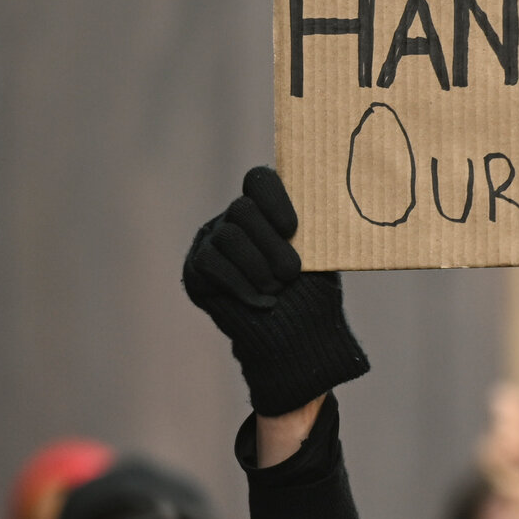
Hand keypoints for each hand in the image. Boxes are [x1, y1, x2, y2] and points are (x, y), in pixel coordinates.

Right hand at [182, 167, 369, 415]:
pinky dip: (241, 286)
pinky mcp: (196, 269)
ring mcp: (212, 242)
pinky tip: (262, 302)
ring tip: (278, 288)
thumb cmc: (310, 292)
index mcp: (267, 210)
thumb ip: (309, 232)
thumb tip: (322, 208)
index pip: (260, 181)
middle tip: (291, 274)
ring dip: (258, 268)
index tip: (291, 229)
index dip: (273, 199)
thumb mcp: (318, 258)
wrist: (295, 338)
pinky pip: (212, 265)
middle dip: (271, 245)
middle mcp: (235, 219)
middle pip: (242, 209)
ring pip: (228, 237)